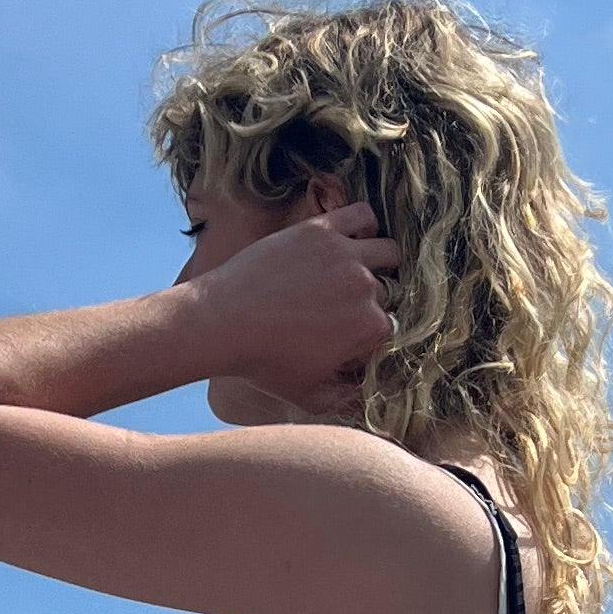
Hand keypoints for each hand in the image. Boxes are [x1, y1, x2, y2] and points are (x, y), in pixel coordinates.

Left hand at [180, 202, 398, 406]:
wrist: (222, 322)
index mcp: (370, 329)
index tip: (350, 336)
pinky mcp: (322, 230)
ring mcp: (346, 255)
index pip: (390, 328)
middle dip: (371, 301)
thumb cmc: (264, 363)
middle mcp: (366, 289)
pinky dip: (366, 224)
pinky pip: (363, 214)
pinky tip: (355, 237)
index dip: (371, 334)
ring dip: (381, 262)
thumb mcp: (309, 397)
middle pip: (386, 292)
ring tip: (361, 270)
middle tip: (345, 306)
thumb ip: (347, 399)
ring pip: (388, 252)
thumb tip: (370, 394)